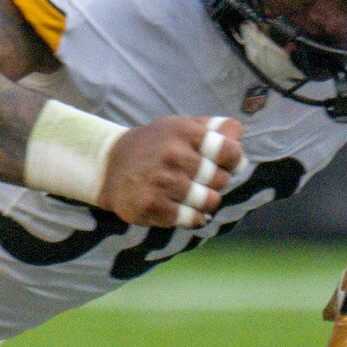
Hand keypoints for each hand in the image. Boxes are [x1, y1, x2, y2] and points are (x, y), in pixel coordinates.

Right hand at [98, 113, 243, 228]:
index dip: (234, 160)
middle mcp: (172, 155)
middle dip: (216, 182)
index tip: (227, 163)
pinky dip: (191, 216)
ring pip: (209, 201)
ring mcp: (161, 181)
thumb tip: (238, 133)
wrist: (108, 166)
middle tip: (199, 179)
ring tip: (191, 194)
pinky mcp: (152, 206)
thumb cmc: (154, 145)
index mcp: (183, 132)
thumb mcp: (180, 128)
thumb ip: (212, 128)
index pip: (229, 150)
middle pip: (221, 179)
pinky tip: (180, 207)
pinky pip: (190, 218)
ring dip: (205, 201)